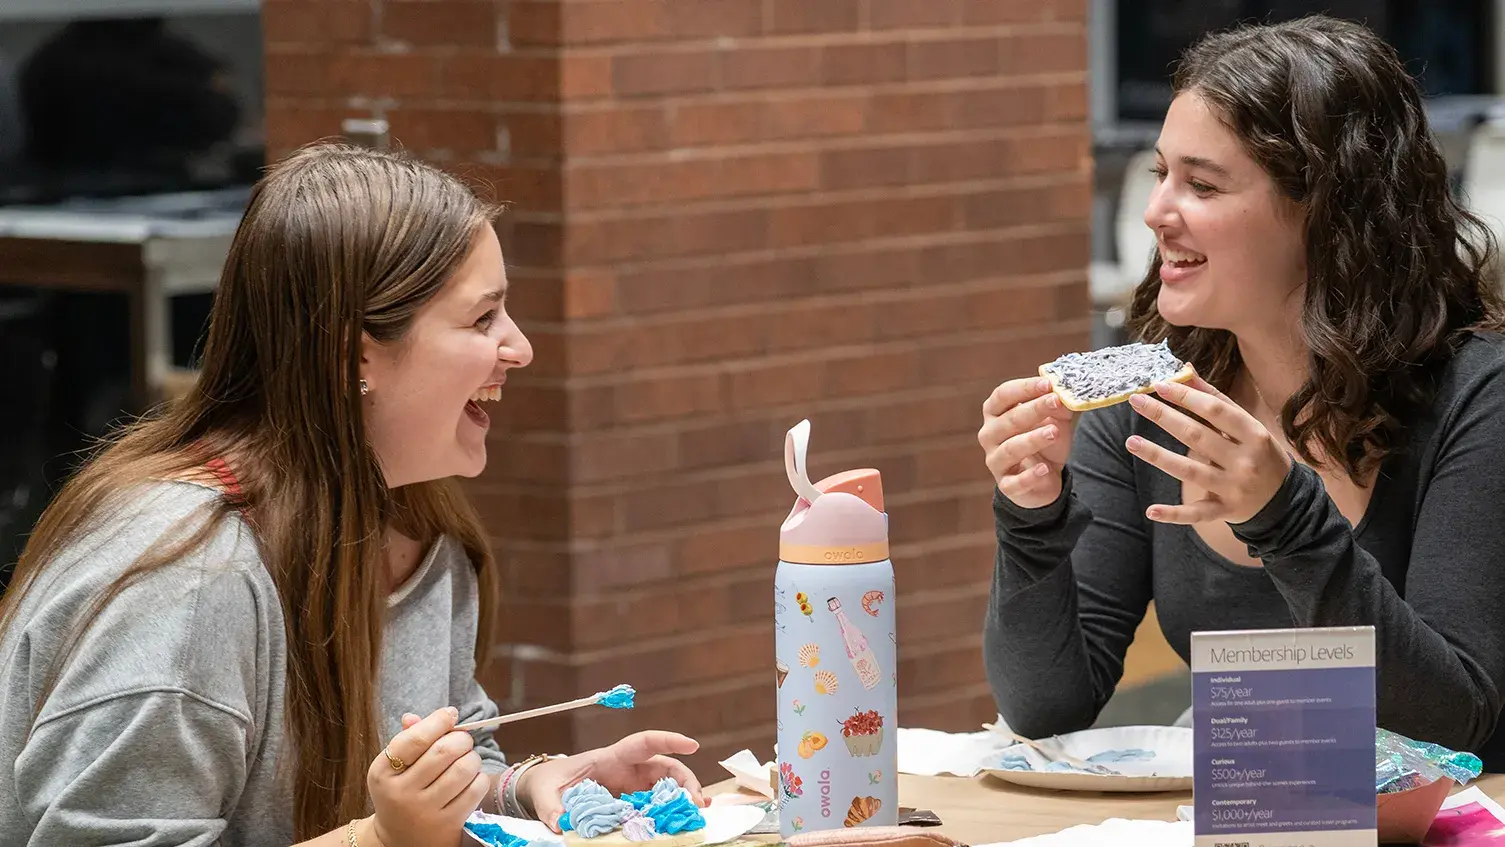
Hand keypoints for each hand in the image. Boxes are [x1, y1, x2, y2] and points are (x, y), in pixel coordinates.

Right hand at [367, 707, 489, 846]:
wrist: (399, 841)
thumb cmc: (400, 793)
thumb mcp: (393, 768)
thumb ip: (407, 740)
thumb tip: (415, 716)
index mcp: (383, 772)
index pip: (414, 739)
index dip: (438, 721)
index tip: (450, 714)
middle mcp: (401, 793)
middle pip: (443, 751)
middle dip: (461, 738)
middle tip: (462, 740)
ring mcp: (425, 810)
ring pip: (463, 768)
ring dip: (473, 757)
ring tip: (467, 759)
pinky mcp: (448, 824)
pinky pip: (475, 789)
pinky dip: (479, 778)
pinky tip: (471, 779)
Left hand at [521, 731, 704, 832]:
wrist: (546, 787)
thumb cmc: (548, 782)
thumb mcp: (545, 793)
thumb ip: (553, 809)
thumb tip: (561, 826)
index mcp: (610, 758)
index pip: (643, 742)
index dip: (668, 740)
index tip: (692, 745)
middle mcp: (627, 769)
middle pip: (665, 768)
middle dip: (686, 780)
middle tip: (697, 802)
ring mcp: (631, 785)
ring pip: (666, 786)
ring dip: (683, 796)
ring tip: (696, 813)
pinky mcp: (631, 801)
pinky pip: (656, 803)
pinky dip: (672, 809)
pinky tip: (686, 818)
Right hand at [979, 376, 1075, 508]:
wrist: (1044, 479)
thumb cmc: (1044, 442)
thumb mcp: (1054, 420)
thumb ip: (1058, 407)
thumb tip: (1064, 396)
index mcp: (996, 413)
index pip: (1003, 395)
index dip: (1024, 388)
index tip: (1048, 383)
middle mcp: (989, 435)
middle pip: (1008, 420)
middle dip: (1033, 409)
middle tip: (1055, 401)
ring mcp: (996, 461)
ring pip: (1010, 449)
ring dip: (1032, 439)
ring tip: (1053, 432)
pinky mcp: (1006, 485)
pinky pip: (1015, 481)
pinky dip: (1030, 475)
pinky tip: (1045, 469)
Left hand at [1125, 375, 1291, 524]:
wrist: (1287, 501)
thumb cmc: (1260, 454)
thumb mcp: (1247, 425)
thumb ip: (1216, 399)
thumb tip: (1185, 369)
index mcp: (1253, 434)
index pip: (1215, 411)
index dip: (1186, 396)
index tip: (1160, 384)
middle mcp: (1244, 461)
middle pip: (1197, 436)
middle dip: (1164, 417)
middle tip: (1136, 400)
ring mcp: (1233, 488)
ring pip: (1189, 471)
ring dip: (1158, 456)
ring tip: (1131, 441)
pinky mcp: (1224, 511)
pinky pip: (1196, 513)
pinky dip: (1174, 514)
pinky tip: (1151, 510)